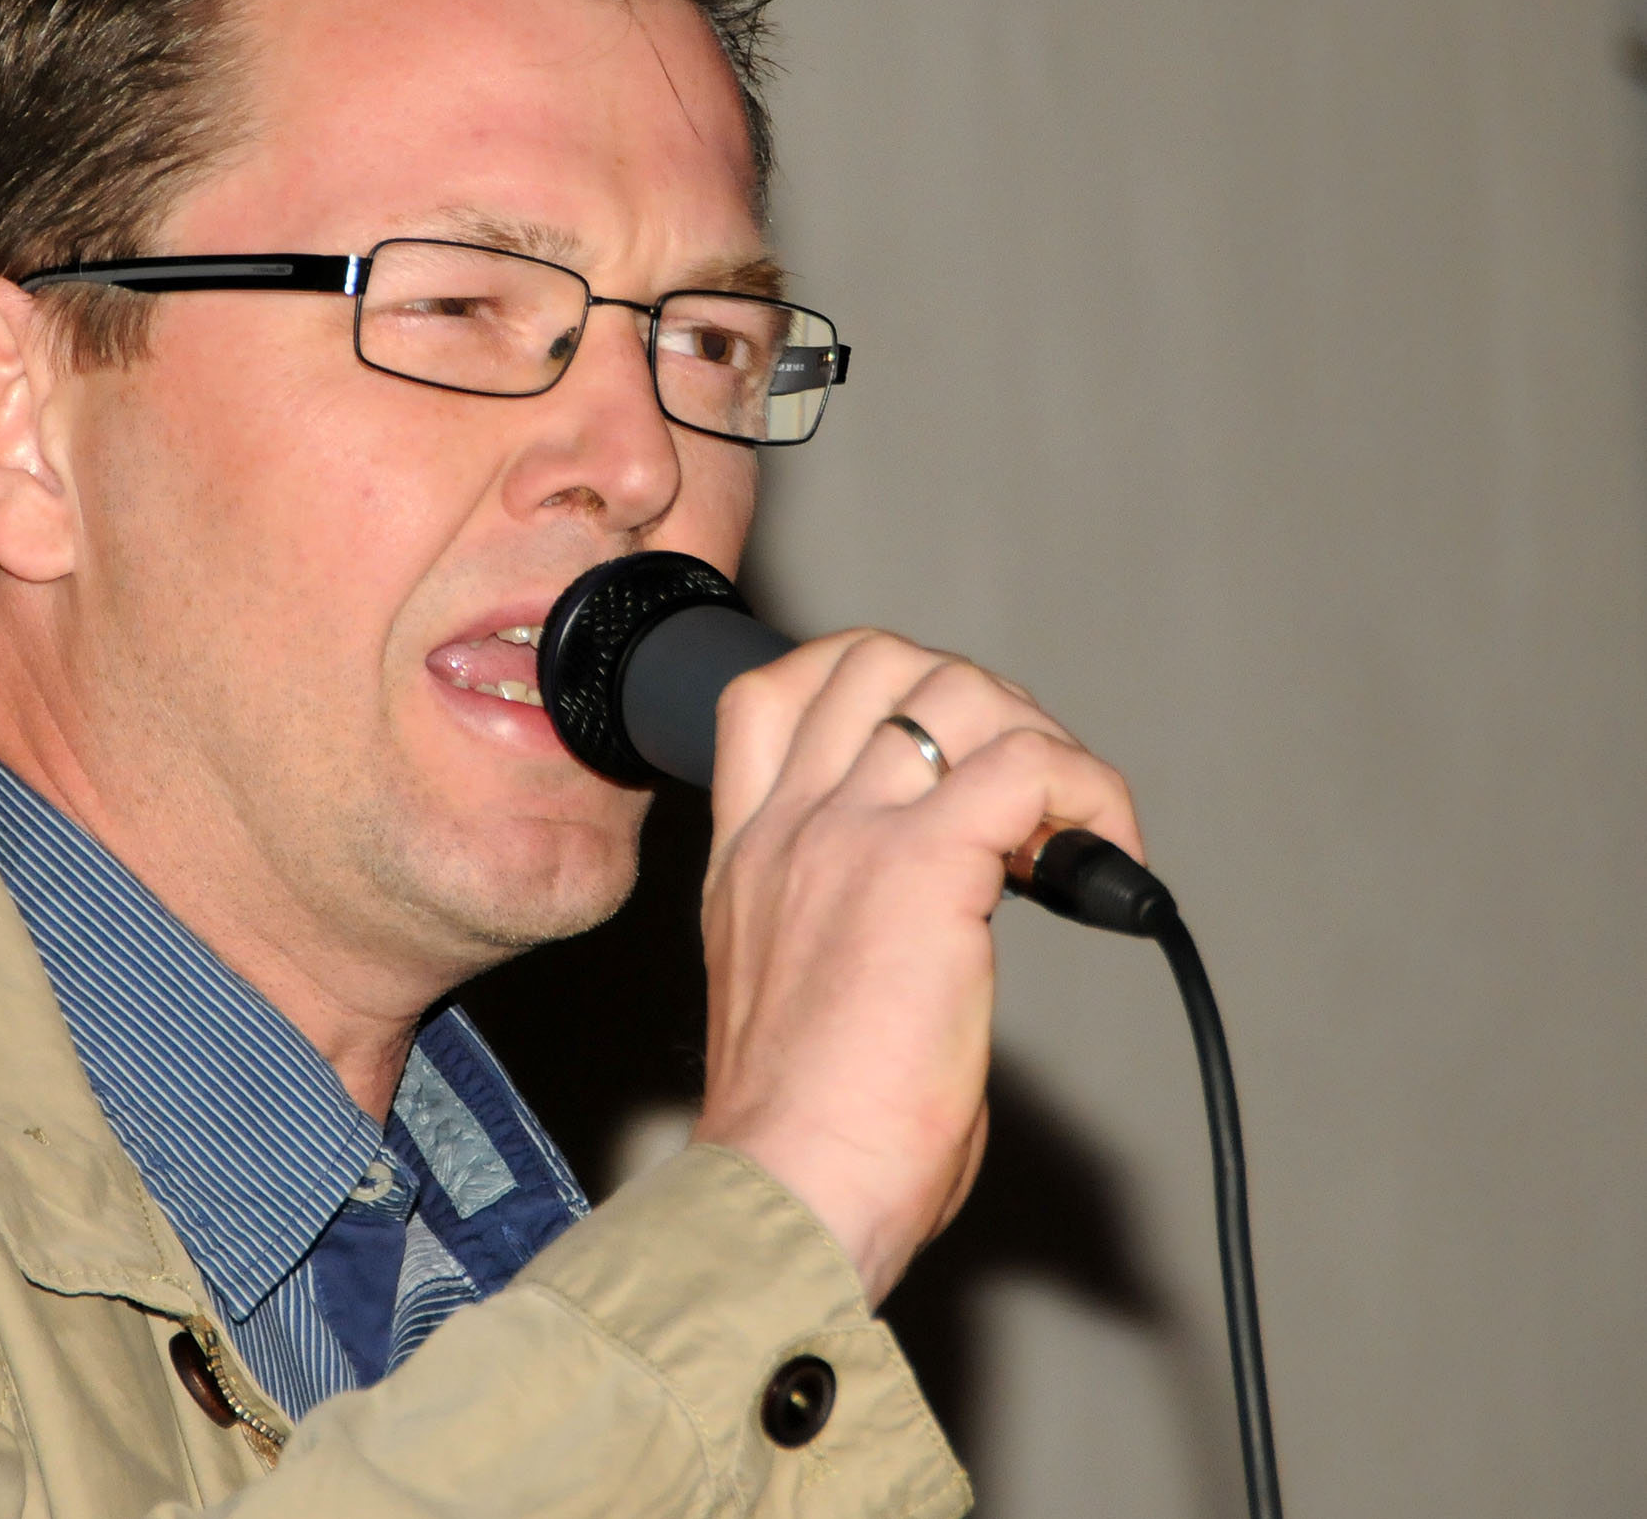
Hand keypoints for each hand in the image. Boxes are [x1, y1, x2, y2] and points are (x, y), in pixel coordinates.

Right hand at [689, 631, 1142, 1305]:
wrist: (786, 1192)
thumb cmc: (800, 1139)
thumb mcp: (785, 994)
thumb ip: (842, 928)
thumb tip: (947, 925)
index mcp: (747, 856)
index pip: (774, 691)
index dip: (870, 685)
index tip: (939, 753)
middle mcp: (790, 828)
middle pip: (876, 658)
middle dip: (975, 698)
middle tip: (1024, 792)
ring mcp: (849, 837)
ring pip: (959, 692)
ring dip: (1039, 740)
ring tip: (1064, 831)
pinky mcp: (924, 870)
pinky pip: (1031, 767)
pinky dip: (1090, 796)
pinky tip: (1105, 863)